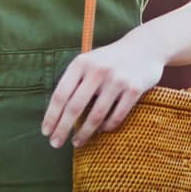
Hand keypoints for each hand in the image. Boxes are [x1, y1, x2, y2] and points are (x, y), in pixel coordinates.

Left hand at [41, 33, 165, 149]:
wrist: (144, 47)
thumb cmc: (109, 60)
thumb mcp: (89, 62)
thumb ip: (74, 83)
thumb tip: (57, 115)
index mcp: (81, 63)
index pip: (60, 94)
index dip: (51, 116)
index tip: (46, 132)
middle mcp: (98, 70)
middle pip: (75, 107)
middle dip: (63, 129)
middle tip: (55, 144)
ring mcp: (117, 79)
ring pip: (96, 115)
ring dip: (84, 133)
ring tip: (77, 142)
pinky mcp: (134, 89)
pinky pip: (117, 116)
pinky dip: (107, 127)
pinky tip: (100, 131)